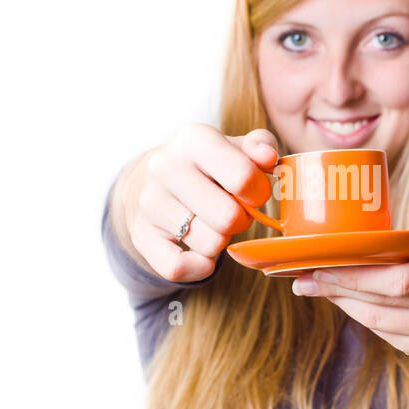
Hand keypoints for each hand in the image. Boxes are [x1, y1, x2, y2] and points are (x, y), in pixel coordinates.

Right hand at [119, 124, 278, 280]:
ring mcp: (149, 202)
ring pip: (210, 244)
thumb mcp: (234, 147)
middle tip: (232, 211)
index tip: (252, 193)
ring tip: (210, 224)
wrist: (149, 181)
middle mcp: (165, 167)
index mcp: (194, 139)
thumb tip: (269, 156)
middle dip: (241, 220)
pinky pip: (179, 268)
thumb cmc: (206, 166)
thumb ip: (261, 146)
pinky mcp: (140, 235)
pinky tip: (200, 252)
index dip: (259, 193)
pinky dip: (199, 267)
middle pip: (229, 218)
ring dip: (220, 241)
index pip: (243, 177)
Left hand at [290, 200, 408, 355]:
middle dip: (339, 288)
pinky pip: (385, 333)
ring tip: (315, 287)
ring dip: (342, 303)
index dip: (355, 275)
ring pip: (380, 320)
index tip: (320, 263)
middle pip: (385, 301)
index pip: (400, 278)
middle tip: (305, 277)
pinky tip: (342, 299)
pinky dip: (359, 315)